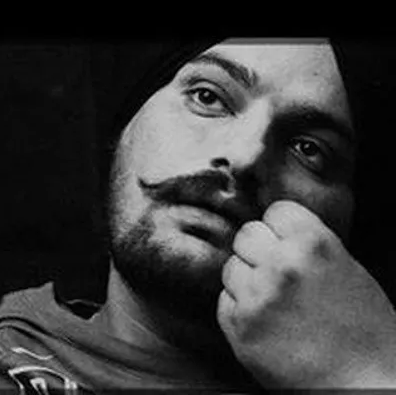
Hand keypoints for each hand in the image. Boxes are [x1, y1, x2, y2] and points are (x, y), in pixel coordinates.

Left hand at [218, 200, 395, 388]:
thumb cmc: (363, 331)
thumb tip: (279, 230)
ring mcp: (256, 296)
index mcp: (313, 244)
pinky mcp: (239, 326)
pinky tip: (263, 317)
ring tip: (270, 297)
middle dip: (258, 248)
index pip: (275, 211)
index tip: (282, 237)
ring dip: (246, 277)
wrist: (361, 385)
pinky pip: (225, 299)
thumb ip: (309, 243)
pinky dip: (239, 305)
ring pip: (231, 265)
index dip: (279, 225)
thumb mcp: (346, 269)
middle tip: (273, 266)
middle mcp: (281, 265)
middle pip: (246, 234)